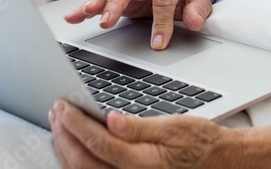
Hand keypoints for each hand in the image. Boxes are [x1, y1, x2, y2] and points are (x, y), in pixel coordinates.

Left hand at [49, 99, 237, 167]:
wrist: (214, 163)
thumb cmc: (198, 143)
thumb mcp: (174, 127)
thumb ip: (139, 126)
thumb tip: (111, 120)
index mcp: (145, 163)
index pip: (100, 144)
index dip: (78, 124)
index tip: (63, 106)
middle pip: (84, 163)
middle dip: (65, 135)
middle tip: (56, 111)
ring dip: (66, 149)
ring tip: (58, 124)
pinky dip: (76, 161)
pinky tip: (71, 145)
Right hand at [65, 0, 215, 49]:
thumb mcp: (201, 1)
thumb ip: (198, 11)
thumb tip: (193, 22)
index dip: (161, 22)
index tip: (159, 43)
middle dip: (117, 3)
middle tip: (108, 22)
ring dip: (97, 1)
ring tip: (84, 14)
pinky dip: (86, 6)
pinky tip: (72, 17)